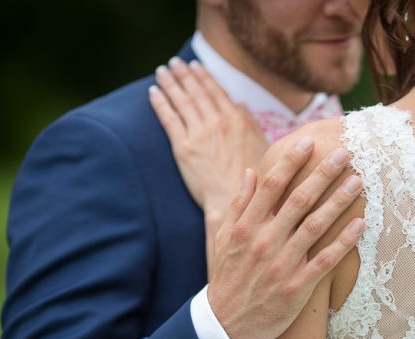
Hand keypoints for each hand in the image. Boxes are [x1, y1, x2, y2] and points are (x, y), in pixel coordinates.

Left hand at [149, 57, 267, 227]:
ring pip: (182, 101)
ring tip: (162, 71)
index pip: (216, 92)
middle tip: (174, 63)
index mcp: (237, 120)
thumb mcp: (260, 146)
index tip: (195, 66)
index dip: (204, 77)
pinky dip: (161, 103)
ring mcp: (200, 133)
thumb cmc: (251, 178)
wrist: (234, 200)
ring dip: (171, 83)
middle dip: (184, 75)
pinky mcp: (183, 147)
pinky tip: (154, 92)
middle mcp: (217, 122)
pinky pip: (170, 119)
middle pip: (197, 92)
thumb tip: (240, 104)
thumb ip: (249, 123)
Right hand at [203, 138, 364, 338]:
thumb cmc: (229, 278)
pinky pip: (325, 260)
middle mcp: (264, 241)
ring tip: (358, 182)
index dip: (291, 161)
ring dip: (339, 201)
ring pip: (315, 226)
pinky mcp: (297, 288)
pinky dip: (343, 242)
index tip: (310, 141)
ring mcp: (282, 265)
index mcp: (246, 227)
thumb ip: (240, 204)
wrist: (225, 326)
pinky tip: (361, 224)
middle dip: (323, 173)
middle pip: (298, 200)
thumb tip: (252, 171)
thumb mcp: (224, 239)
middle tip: (345, 152)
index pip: (271, 185)